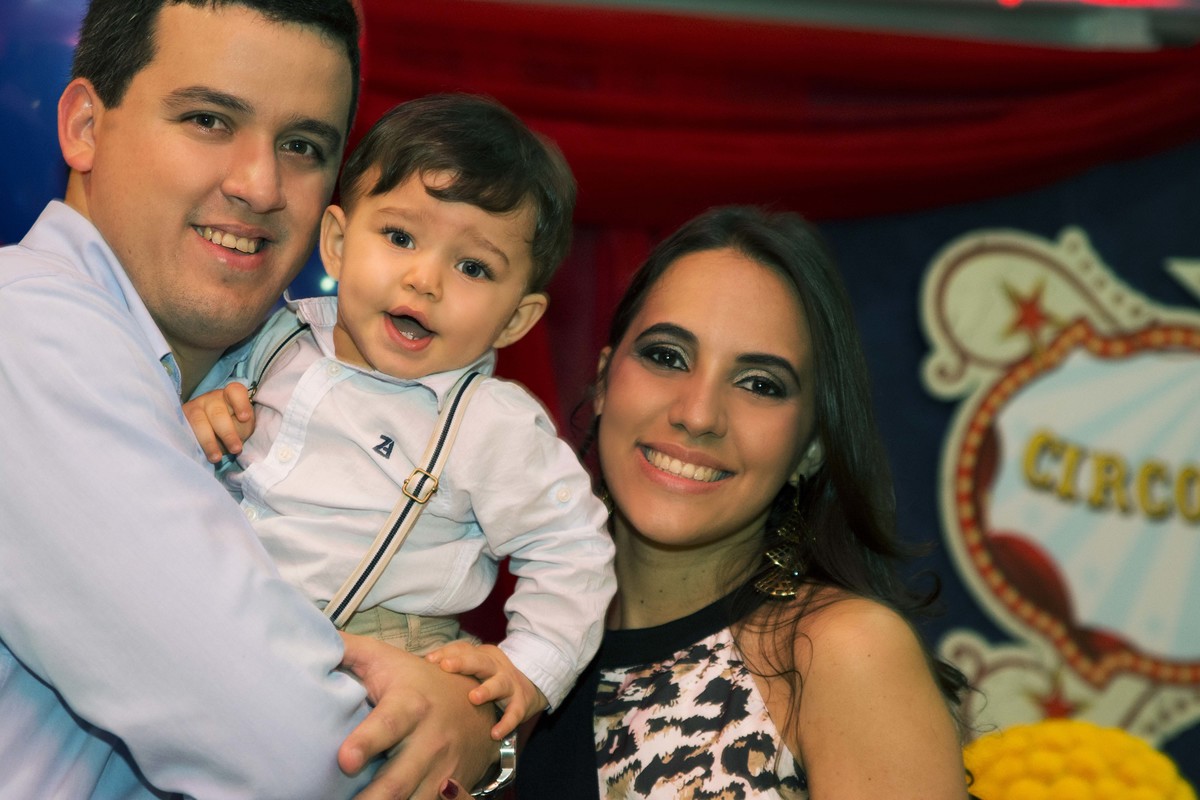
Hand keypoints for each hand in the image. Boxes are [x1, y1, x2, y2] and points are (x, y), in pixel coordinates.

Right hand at [182, 383, 254, 462]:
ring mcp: (194, 406)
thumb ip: (242, 426)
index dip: (240, 404)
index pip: (235, 391)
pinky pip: (184, 429)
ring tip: (216, 458)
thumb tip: (237, 436)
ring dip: (208, 442)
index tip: (245, 418)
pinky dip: (193, 442)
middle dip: (227, 433)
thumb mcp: (243, 426)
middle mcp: (211, 398)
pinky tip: (199, 453)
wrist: (216, 435)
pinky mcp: (181, 418)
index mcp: (229, 395)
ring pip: (199, 422)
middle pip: (217, 412)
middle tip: (236, 449)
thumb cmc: (234, 427)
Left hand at [338, 632, 495, 799]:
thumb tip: (306, 640)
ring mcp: (441, 770)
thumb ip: (348, 650)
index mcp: (410, 706)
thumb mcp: (386, 659)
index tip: (345, 759)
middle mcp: (429, 741)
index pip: (388, 725)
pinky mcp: (448, 790)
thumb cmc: (419, 681)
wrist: (478, 703)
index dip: (367, 743)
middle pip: (398, 781)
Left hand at [426, 641, 546, 739]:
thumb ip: (453, 664)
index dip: (448, 653)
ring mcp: (509, 684)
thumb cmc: (490, 677)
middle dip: (463, 663)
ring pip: (499, 684)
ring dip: (487, 690)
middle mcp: (496, 668)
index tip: (430, 660)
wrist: (530, 685)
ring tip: (474, 697)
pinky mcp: (521, 703)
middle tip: (446, 666)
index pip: (464, 650)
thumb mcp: (476, 666)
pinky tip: (495, 733)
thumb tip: (422, 665)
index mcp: (482, 657)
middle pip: (480, 661)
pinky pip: (514, 713)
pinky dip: (506, 723)